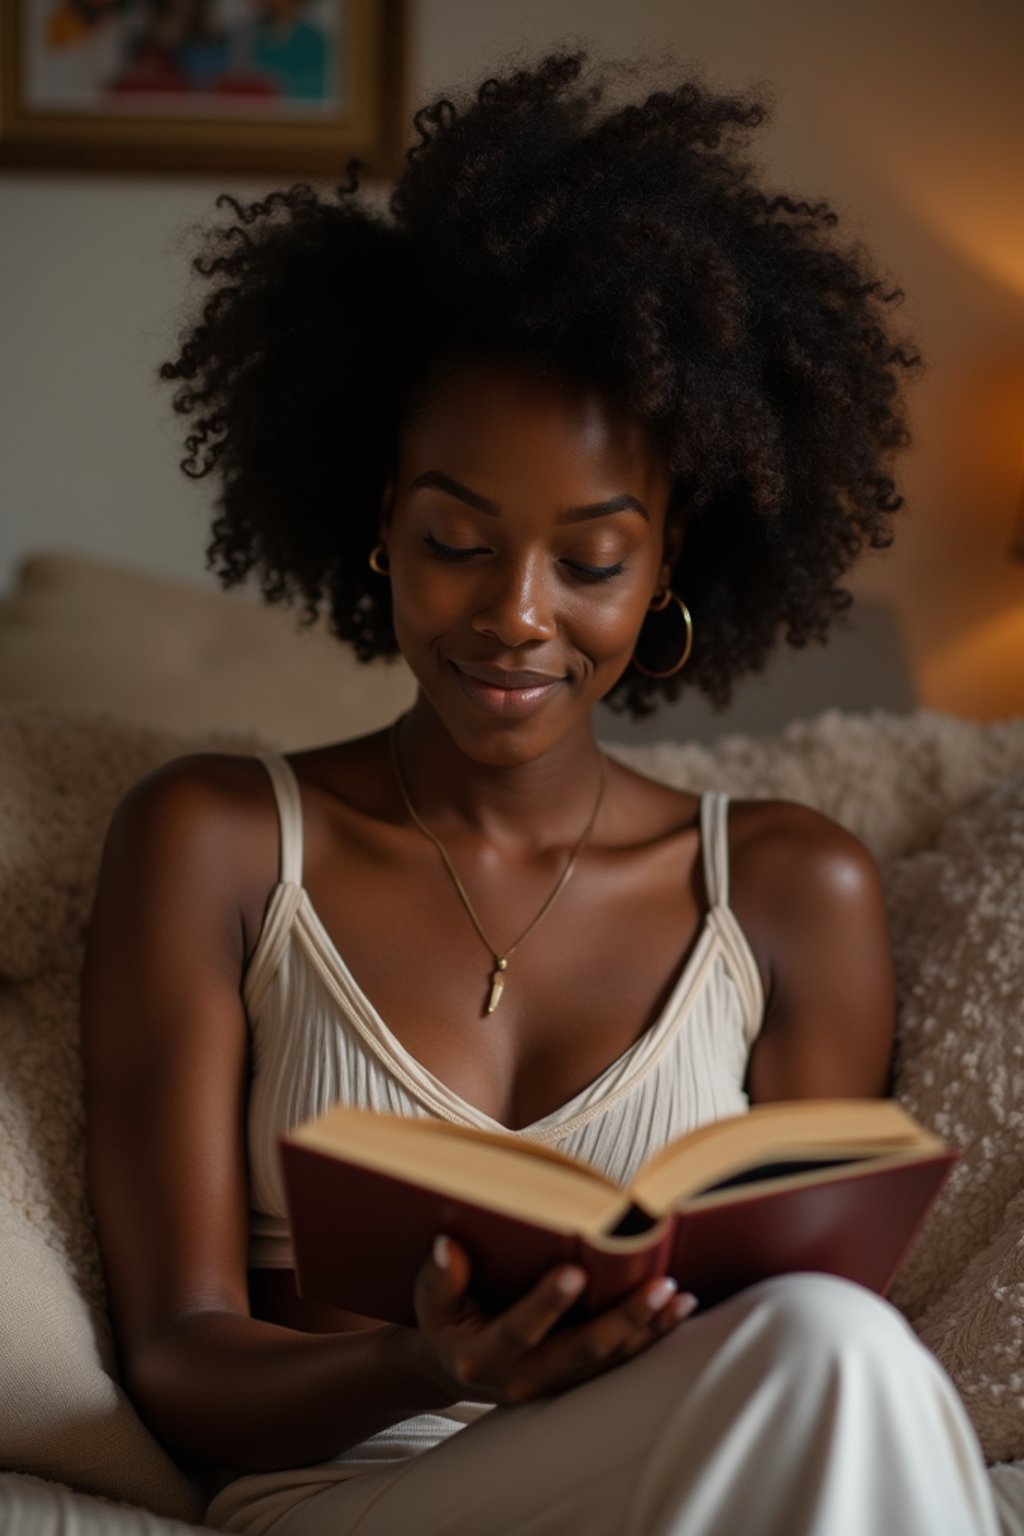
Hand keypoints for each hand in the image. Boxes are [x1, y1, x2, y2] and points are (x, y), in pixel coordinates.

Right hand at [411, 1234, 697, 1406]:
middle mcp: (522, 1380)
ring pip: (608, 1361)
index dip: (547, 1303)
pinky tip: (678, 1310)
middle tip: (661, 1282)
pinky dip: (651, 1337)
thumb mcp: (429, 1299)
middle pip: (581, 1351)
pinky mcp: (574, 1384)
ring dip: (648, 1329)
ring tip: (679, 1294)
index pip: (520, 1329)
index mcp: (481, 1357)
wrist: (452, 1365)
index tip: (576, 1270)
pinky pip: (619, 1364)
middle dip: (624, 1318)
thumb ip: (440, 1276)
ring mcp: (552, 1388)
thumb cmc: (443, 1318)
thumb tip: (448, 1244)